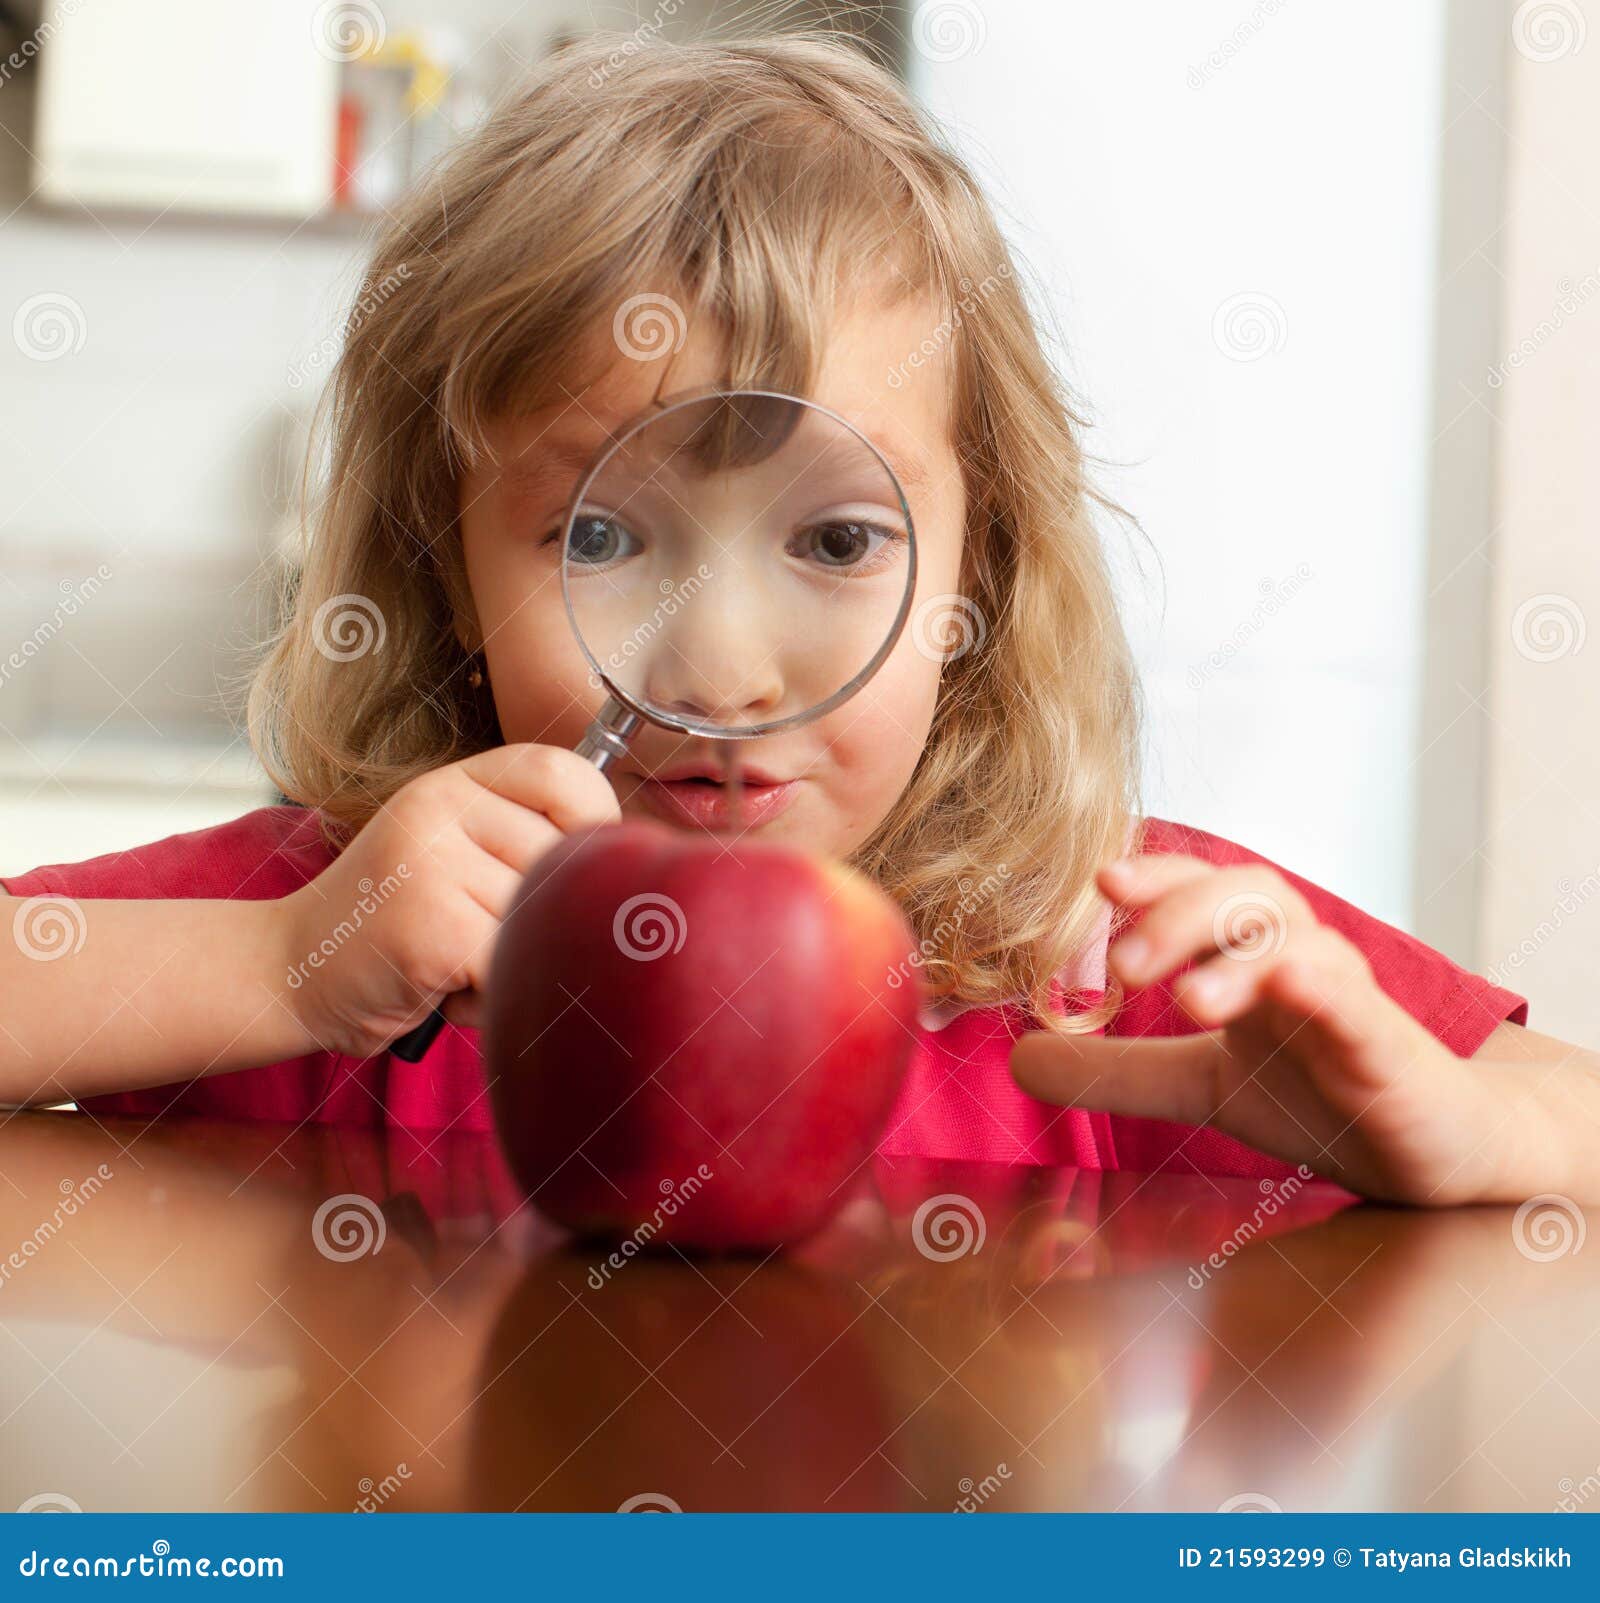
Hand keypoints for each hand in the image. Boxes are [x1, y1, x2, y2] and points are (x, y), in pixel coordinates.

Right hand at [277, 745, 619, 1057]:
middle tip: (481, 938)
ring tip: (455, 966)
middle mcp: (441, 806)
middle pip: (562, 858)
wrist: (286, 970)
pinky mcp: (430, 923)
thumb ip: (523, 839)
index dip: (595, 822)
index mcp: (456, 782)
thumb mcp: (452, 850)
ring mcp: (431, 859)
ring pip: (539, 918)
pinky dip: (488, 997)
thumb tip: (628, 863)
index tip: (581, 869)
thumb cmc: (392, 923)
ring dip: (511, 963)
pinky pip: (510, 964)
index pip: (564, 772)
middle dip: (540, 918)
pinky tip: (440, 991)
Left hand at [1009, 852, 1541, 1204]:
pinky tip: (1288, 984)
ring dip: (1240, 956)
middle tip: (1127, 964)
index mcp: (1249, 959)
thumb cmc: (1321, 1095)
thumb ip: (1118, 1069)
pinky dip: (1323, 987)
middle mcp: (1298, 961)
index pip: (1203, 890)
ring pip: (1303, 942)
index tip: (1100, 882)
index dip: (1158, 876)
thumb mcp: (1202, 1084)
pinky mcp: (1389, 1050)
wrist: (1430, 1149)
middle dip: (1183, 914)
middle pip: (1249, 896)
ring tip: (1186, 998)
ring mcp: (1348, 1001)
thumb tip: (1020, 1058)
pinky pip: (1358, 1005)